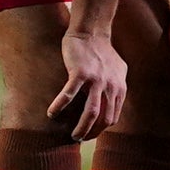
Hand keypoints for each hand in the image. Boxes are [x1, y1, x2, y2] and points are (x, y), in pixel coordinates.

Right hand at [51, 25, 128, 140]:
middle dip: (91, 133)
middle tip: (79, 138)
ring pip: (90, 113)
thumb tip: (115, 101)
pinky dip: (59, 106)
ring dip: (81, 128)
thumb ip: (117, 86)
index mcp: (119, 87)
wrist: (91, 32)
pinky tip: (51, 113)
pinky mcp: (80, 73)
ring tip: (72, 136)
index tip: (90, 133)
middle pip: (103, 119)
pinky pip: (69, 95)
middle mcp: (111, 86)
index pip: (112, 117)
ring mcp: (96, 80)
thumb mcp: (118, 70)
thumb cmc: (102, 51)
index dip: (100, 129)